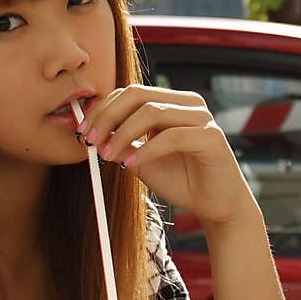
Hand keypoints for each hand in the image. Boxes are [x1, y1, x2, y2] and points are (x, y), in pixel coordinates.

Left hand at [78, 84, 255, 229]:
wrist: (217, 206)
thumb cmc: (183, 181)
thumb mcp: (142, 161)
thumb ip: (122, 145)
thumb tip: (93, 135)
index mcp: (172, 102)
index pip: (131, 93)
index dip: (103, 109)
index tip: (83, 131)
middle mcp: (188, 103)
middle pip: (138, 94)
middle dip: (108, 116)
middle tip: (91, 140)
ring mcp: (202, 117)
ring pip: (152, 111)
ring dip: (123, 133)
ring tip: (107, 155)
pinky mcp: (211, 137)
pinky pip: (171, 136)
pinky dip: (146, 150)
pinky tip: (131, 164)